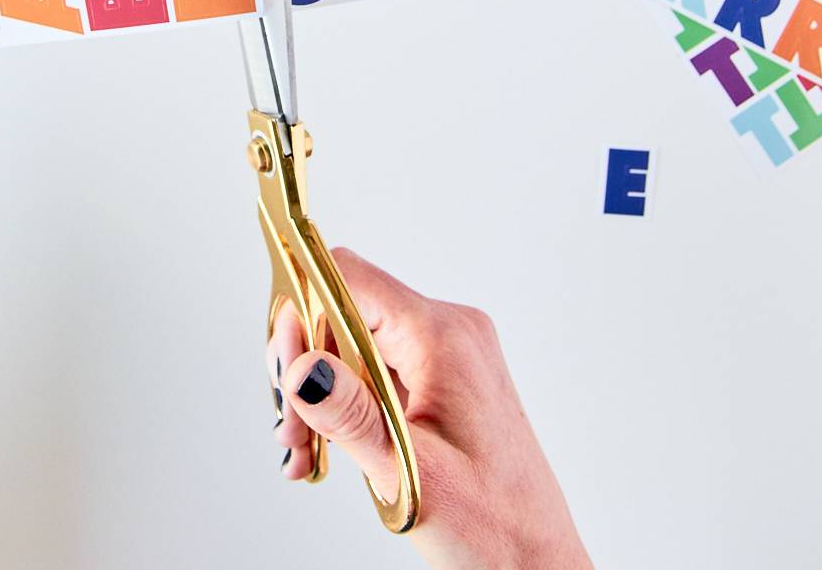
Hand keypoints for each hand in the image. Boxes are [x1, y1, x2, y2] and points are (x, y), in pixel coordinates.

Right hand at [269, 249, 590, 569]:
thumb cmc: (494, 527)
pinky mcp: (438, 378)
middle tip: (291, 429)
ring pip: (349, 342)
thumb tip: (304, 369)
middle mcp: (446, 331)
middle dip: (302, 365)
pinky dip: (341, 403)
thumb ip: (352, 416)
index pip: (348, 280)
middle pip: (341, 309)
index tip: (285, 373)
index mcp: (444, 338)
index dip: (301, 314)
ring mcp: (443, 354)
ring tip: (305, 449)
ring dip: (316, 392)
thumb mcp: (411, 473)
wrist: (536, 563)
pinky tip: (323, 448)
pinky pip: (371, 368)